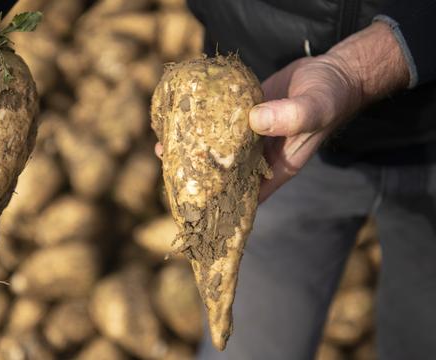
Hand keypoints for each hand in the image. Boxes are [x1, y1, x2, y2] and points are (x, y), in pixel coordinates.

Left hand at [156, 22, 408, 202]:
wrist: (333, 70)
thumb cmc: (330, 97)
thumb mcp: (314, 108)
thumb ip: (290, 116)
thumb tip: (253, 120)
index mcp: (277, 167)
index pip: (246, 195)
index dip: (221, 204)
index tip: (195, 207)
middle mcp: (260, 155)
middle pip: (225, 174)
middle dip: (198, 177)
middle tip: (170, 172)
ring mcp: (251, 135)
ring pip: (219, 149)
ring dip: (195, 150)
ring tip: (166, 148)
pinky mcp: (245, 112)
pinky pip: (220, 122)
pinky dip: (203, 124)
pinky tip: (180, 121)